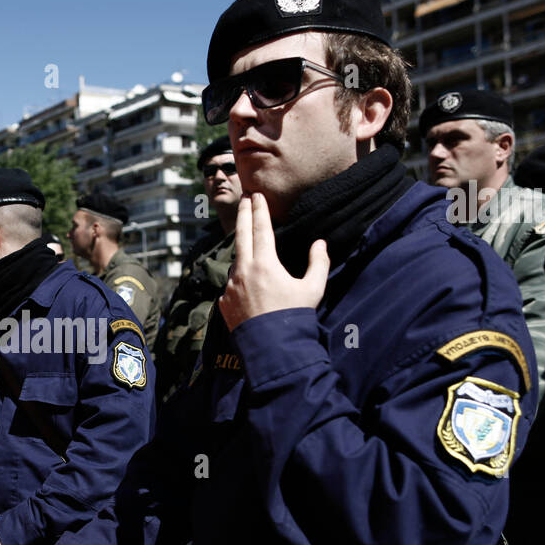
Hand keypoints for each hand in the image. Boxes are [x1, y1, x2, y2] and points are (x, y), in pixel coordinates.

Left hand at [217, 192, 329, 330]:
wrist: (271, 349)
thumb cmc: (294, 318)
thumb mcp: (313, 290)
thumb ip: (319, 264)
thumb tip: (320, 244)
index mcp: (264, 264)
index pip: (261, 229)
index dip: (259, 210)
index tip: (256, 195)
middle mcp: (243, 271)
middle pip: (241, 235)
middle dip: (243, 214)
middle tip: (244, 198)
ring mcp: (230, 286)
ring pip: (236, 260)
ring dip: (242, 249)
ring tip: (248, 239)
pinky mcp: (224, 302)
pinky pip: (232, 283)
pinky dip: (239, 277)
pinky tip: (247, 280)